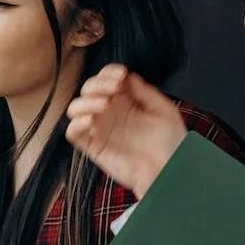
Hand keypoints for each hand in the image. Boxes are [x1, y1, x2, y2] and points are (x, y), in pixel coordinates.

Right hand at [64, 64, 186, 195]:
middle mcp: (110, 112)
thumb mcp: (164, 110)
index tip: (120, 75)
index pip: (106, 79)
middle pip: (88, 89)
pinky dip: (76, 123)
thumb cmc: (171, 144)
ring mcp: (100, 128)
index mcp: (126, 101)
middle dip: (98, 84)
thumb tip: (127, 76)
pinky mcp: (93, 146)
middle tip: (113, 90)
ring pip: (75, 108)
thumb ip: (145, 92)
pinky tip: (92, 121)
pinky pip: (73, 132)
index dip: (108, 72)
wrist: (169, 171)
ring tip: (102, 105)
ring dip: (85, 101)